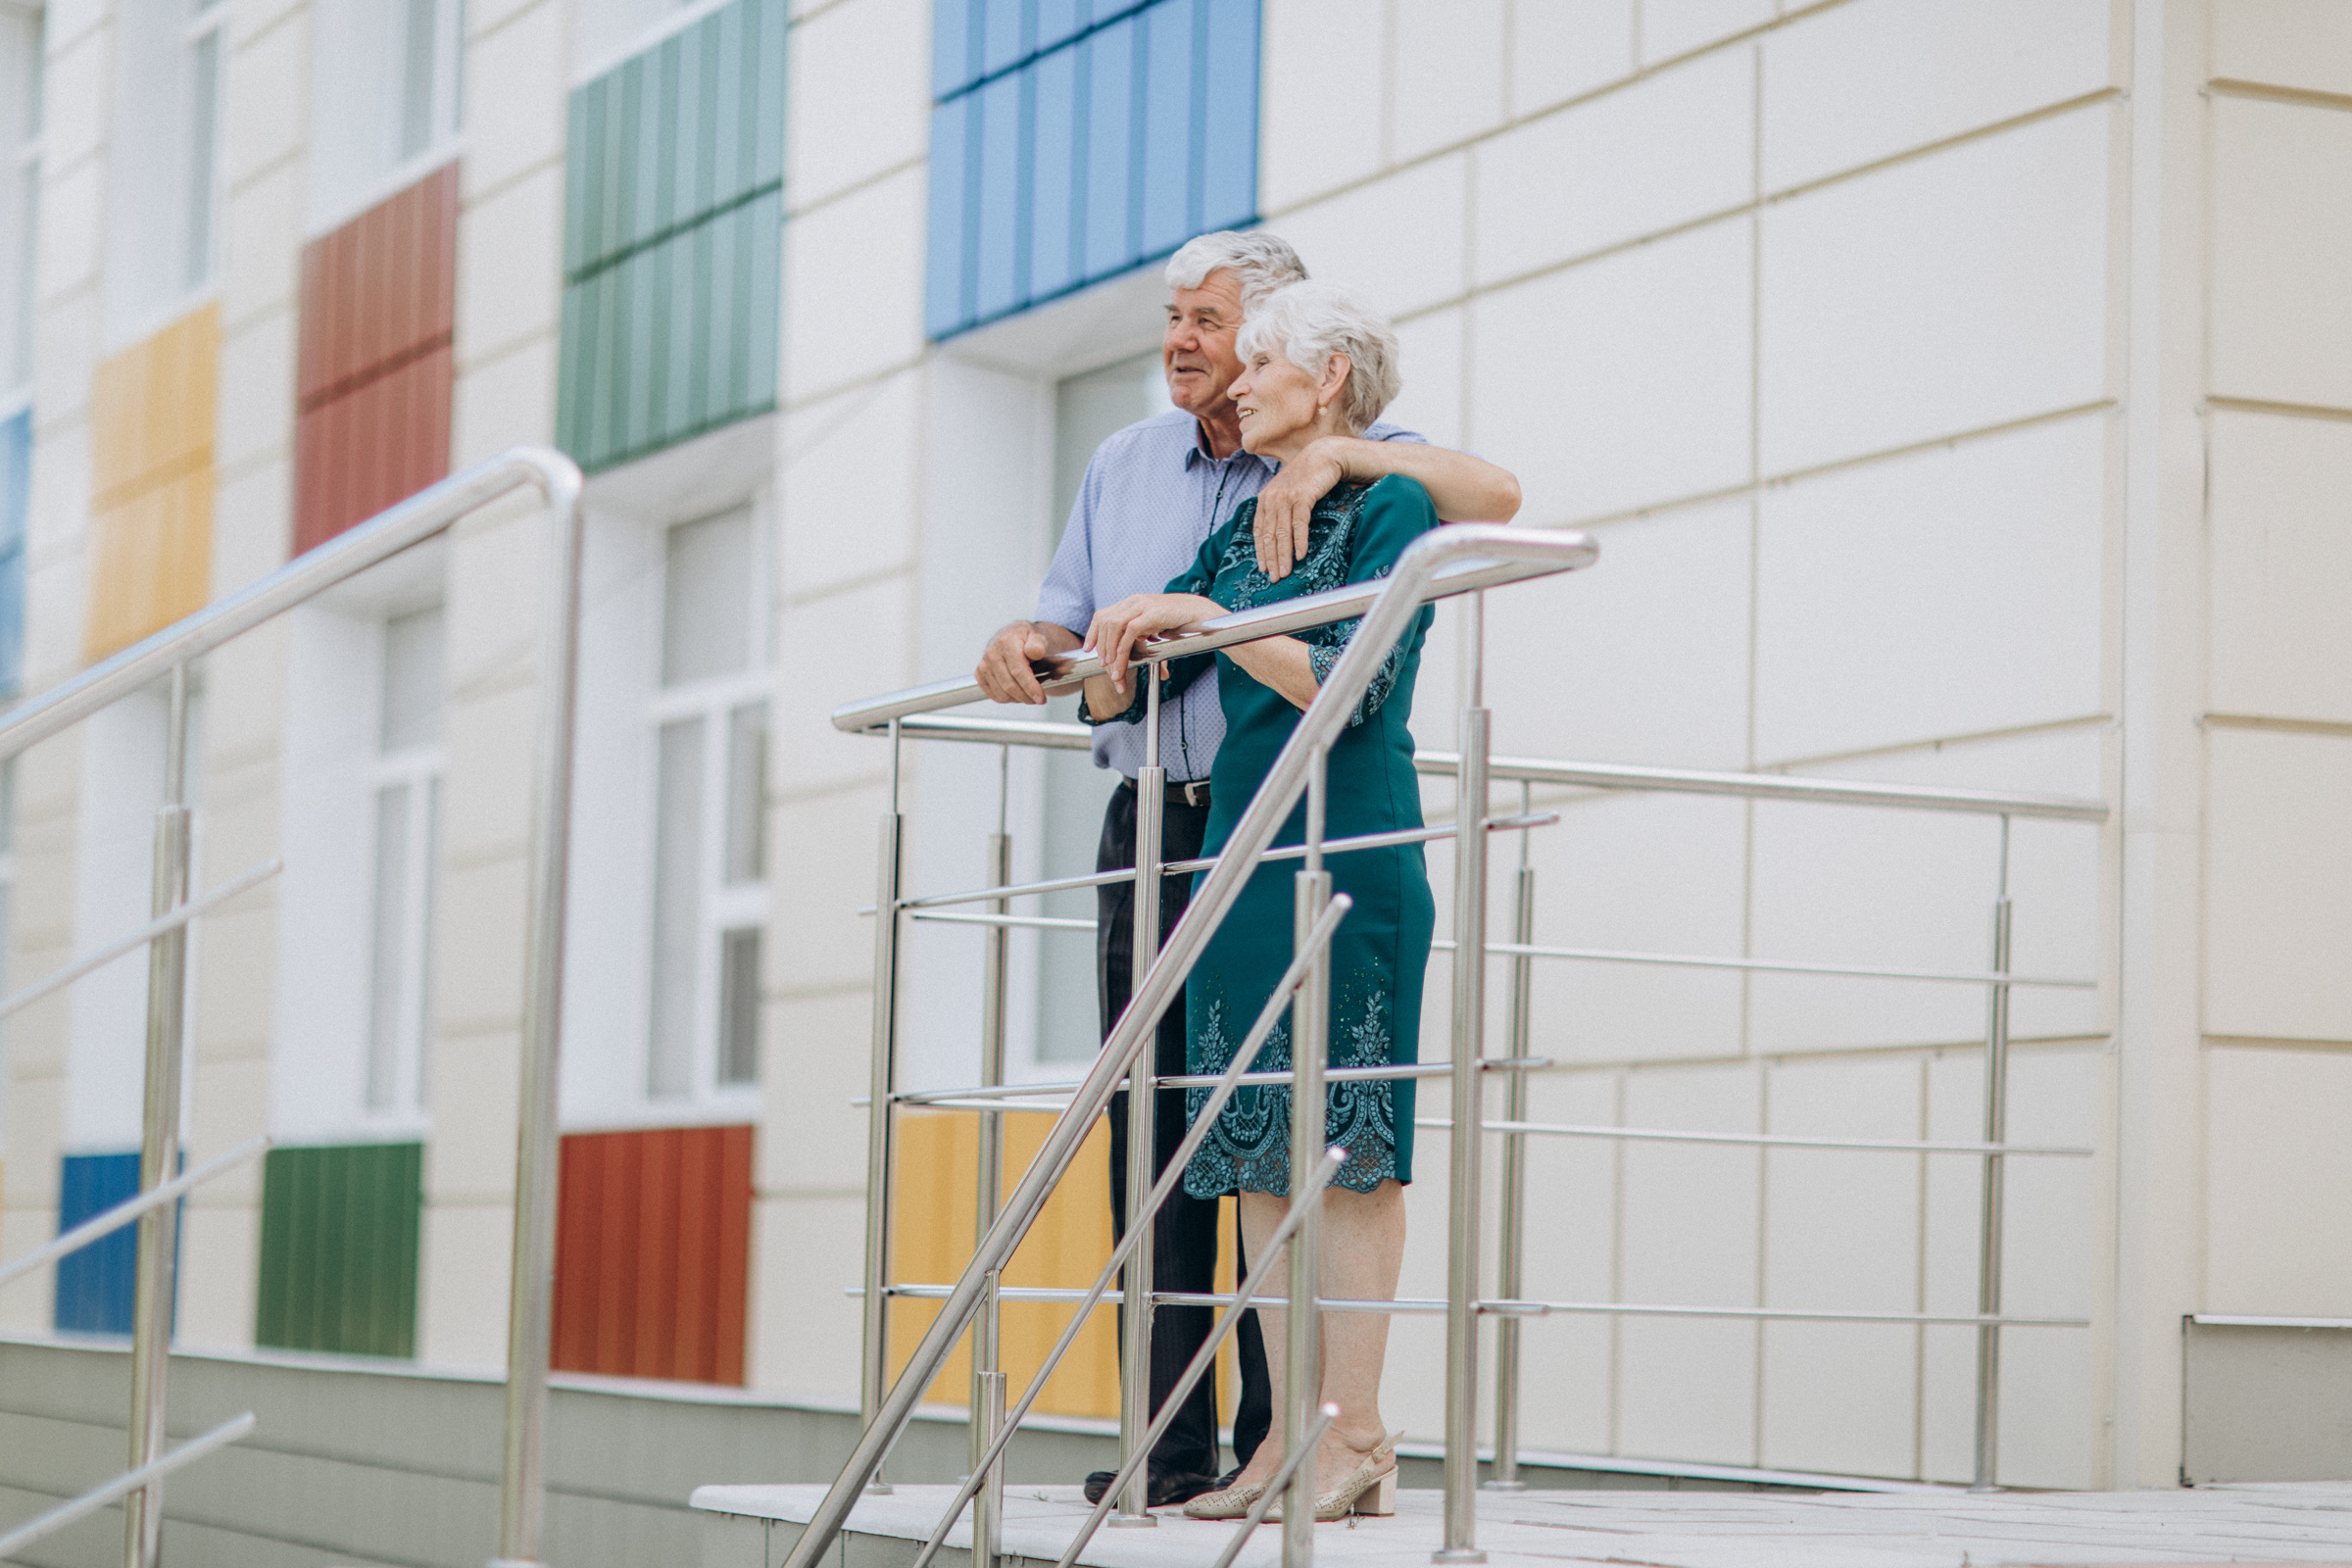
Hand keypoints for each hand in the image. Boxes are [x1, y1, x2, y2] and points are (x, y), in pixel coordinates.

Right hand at [975, 620, 1054, 703]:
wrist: (1008, 636)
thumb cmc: (1025, 639)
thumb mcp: (1037, 637)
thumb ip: (1038, 644)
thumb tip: (1035, 652)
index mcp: (1007, 644)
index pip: (1018, 671)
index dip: (1030, 688)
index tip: (1041, 699)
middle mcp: (992, 654)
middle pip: (1009, 685)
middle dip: (1026, 697)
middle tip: (1038, 700)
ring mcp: (984, 665)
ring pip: (1001, 693)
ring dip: (1018, 699)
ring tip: (1029, 696)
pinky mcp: (979, 674)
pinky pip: (993, 694)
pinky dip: (1007, 699)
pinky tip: (1017, 695)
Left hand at [1083, 593, 1224, 693]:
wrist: (1201, 613)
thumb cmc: (1182, 624)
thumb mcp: (1158, 631)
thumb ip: (1152, 646)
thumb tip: (1159, 673)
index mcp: (1132, 603)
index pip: (1103, 615)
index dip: (1093, 632)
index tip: (1088, 649)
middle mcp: (1133, 601)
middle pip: (1105, 622)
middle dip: (1101, 647)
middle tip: (1104, 666)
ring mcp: (1141, 605)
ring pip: (1113, 626)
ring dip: (1109, 650)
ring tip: (1112, 668)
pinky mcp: (1151, 613)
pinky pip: (1129, 631)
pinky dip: (1122, 648)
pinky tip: (1121, 662)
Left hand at [1253, 440, 1347, 580]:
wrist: (1323, 456)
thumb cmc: (1307, 478)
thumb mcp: (1287, 492)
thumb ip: (1279, 509)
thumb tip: (1278, 535)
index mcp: (1265, 499)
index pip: (1259, 531)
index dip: (1261, 551)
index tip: (1263, 569)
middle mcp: (1272, 498)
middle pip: (1269, 535)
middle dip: (1271, 559)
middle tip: (1274, 578)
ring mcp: (1286, 497)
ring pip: (1282, 532)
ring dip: (1283, 555)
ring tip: (1285, 572)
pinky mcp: (1302, 496)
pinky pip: (1299, 523)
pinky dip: (1299, 541)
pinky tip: (1301, 555)